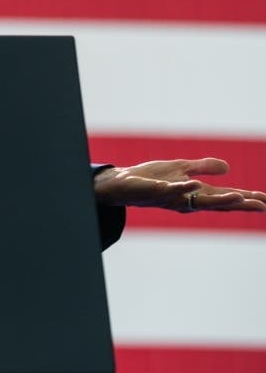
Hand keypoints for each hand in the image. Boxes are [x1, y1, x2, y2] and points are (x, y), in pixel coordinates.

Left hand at [94, 157, 265, 212]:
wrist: (121, 184)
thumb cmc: (151, 178)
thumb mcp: (181, 169)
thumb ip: (204, 168)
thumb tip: (228, 167)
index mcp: (195, 193)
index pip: (224, 197)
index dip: (245, 199)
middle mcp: (186, 199)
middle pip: (217, 202)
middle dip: (239, 203)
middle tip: (262, 205)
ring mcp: (171, 196)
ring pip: (196, 200)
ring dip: (217, 199)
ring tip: (238, 196)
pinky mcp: (153, 190)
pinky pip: (169, 190)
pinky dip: (181, 188)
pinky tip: (193, 183)